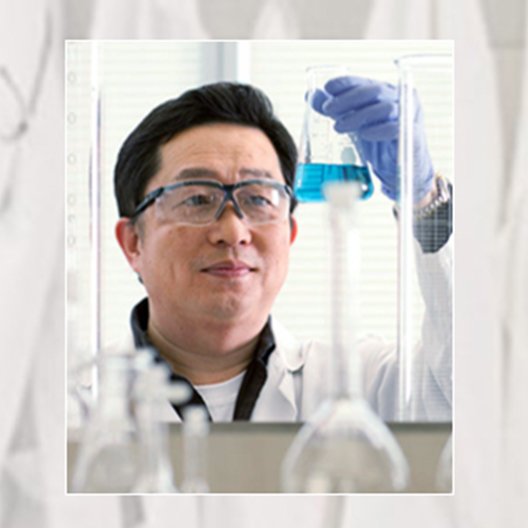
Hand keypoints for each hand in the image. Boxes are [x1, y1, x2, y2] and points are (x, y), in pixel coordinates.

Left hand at [310, 76, 433, 201]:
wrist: (397, 169)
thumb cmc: (377, 143)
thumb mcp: (354, 124)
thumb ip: (336, 109)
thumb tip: (312, 96)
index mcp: (384, 92)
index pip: (364, 82)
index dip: (346, 83)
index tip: (328, 88)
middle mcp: (398, 99)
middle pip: (373, 91)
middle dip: (347, 99)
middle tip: (327, 110)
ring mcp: (407, 115)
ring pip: (383, 108)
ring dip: (358, 116)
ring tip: (338, 127)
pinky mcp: (411, 134)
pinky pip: (396, 128)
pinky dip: (378, 130)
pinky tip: (364, 135)